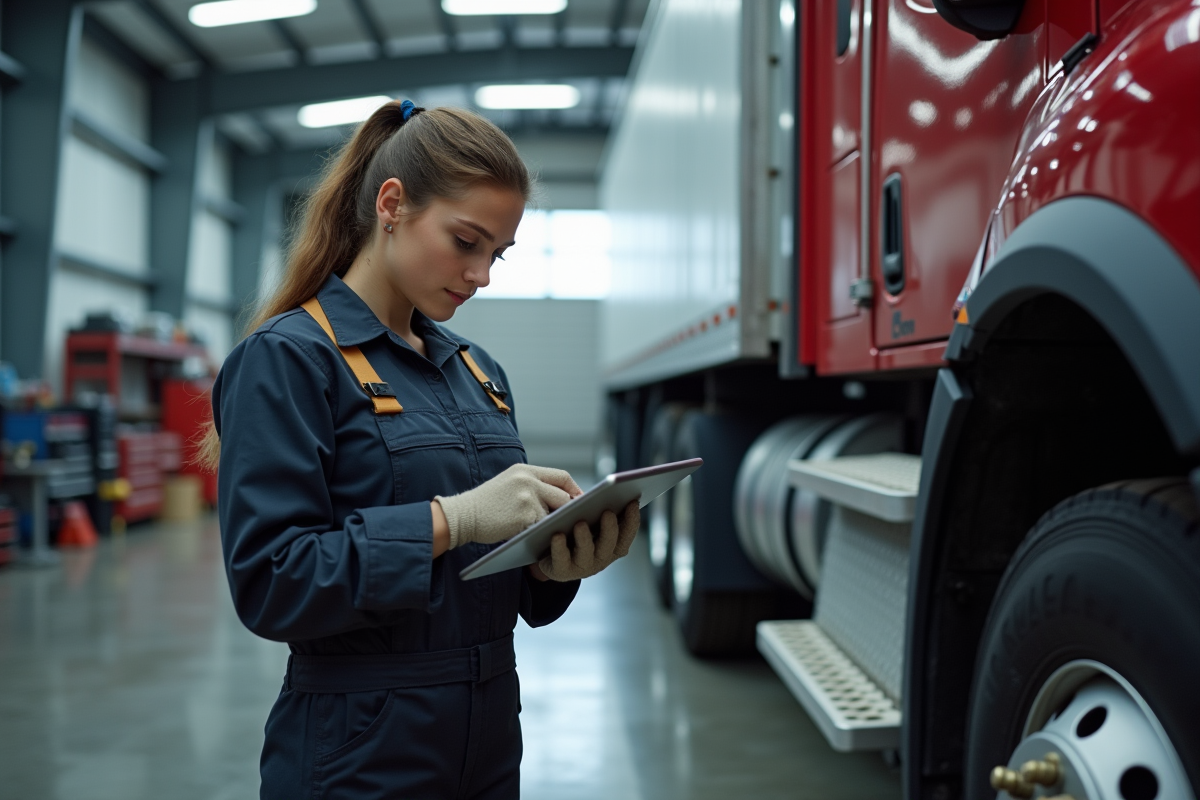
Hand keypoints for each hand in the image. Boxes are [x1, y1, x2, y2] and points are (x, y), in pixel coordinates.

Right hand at [435, 464, 580, 548]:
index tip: (580, 502)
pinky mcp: (524, 516)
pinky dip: (541, 535)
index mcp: (526, 470)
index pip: (562, 476)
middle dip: (568, 511)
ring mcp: (527, 498)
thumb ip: (532, 486)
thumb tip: (562, 500)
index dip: (574, 490)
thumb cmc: (485, 504)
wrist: (462, 515)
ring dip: (551, 526)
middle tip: (571, 523)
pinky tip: (537, 540)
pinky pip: (541, 529)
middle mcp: (528, 480)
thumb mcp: (509, 484)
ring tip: (550, 533)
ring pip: (553, 515)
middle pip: (563, 496)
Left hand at [537, 501, 638, 581]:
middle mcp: (601, 558)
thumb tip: (608, 493)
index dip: (632, 520)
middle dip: (610, 528)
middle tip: (608, 512)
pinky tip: (557, 535)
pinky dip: (560, 547)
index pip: (627, 534)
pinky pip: (561, 559)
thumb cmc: (574, 533)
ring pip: (586, 553)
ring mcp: (582, 567)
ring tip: (580, 524)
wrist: (549, 556)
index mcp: (612, 545)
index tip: (633, 502)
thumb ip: (600, 511)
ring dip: (585, 539)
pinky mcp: (562, 571)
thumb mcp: (590, 521)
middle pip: (609, 545)